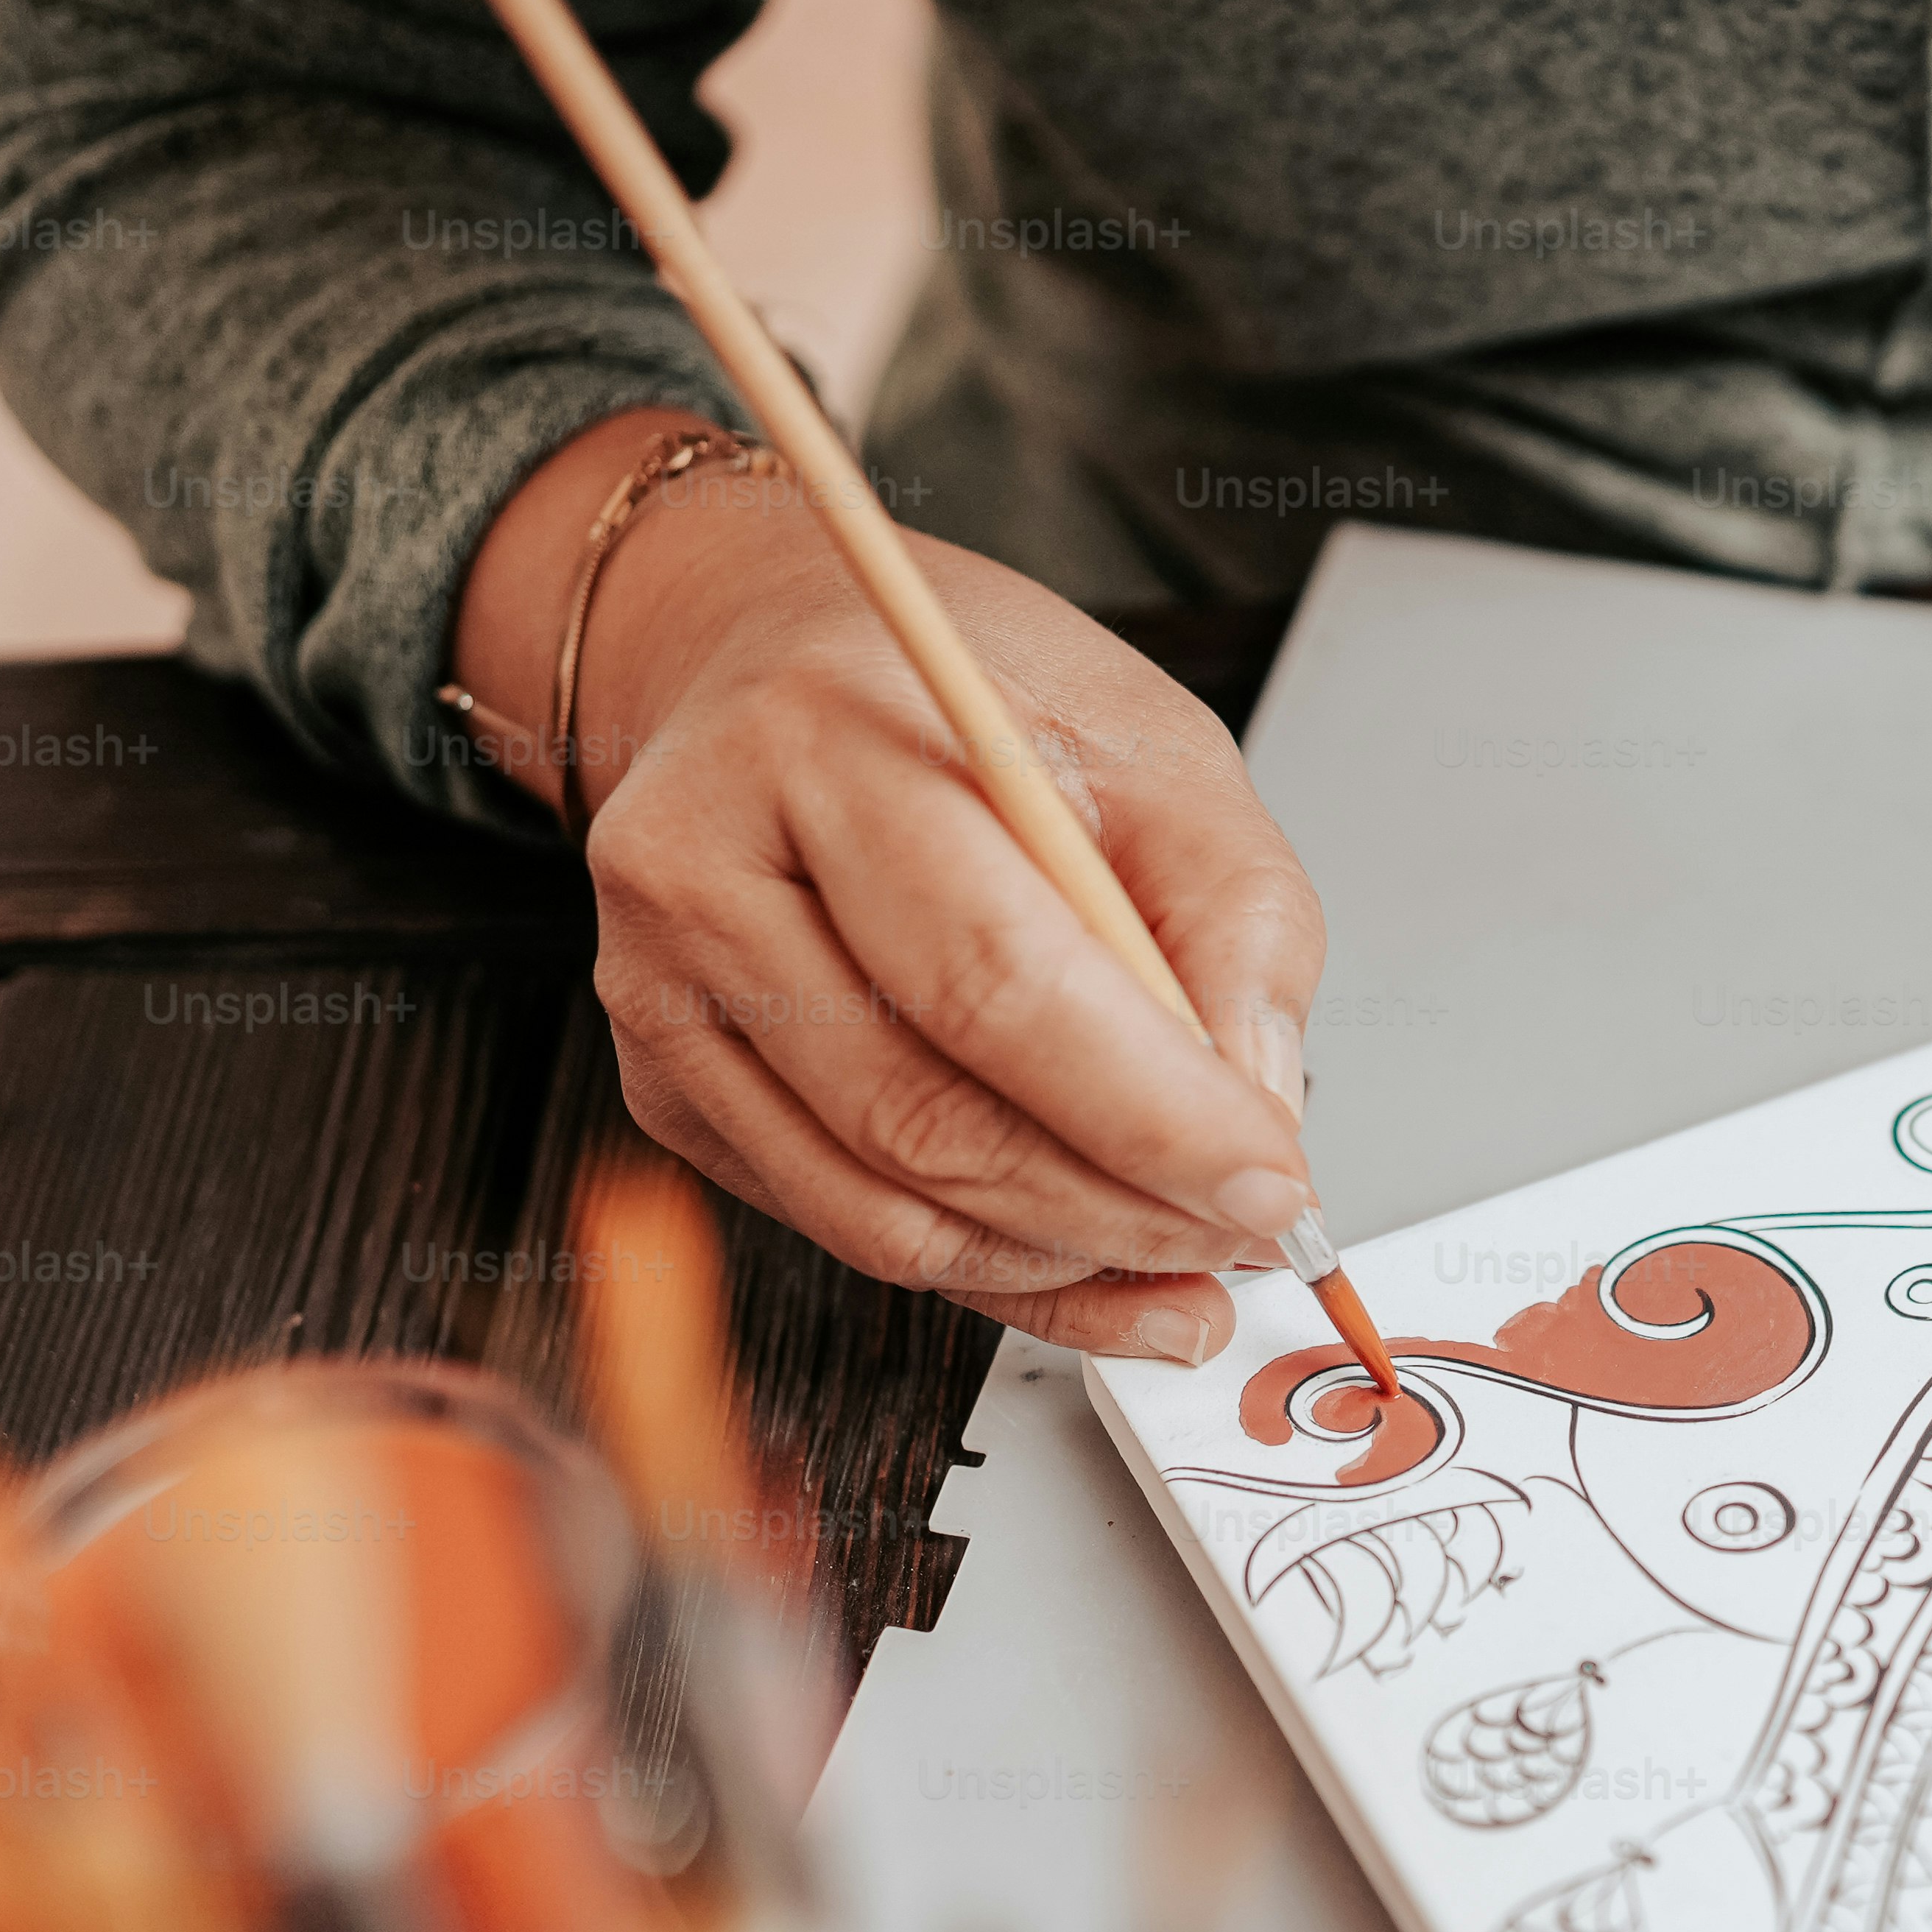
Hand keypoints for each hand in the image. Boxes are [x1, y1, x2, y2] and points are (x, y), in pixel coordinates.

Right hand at [453, 410, 1318, 1362]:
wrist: (775, 662)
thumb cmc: (964, 696)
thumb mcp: (1152, 747)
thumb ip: (1230, 922)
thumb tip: (1253, 1115)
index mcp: (825, 747)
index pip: (995, 980)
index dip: (1148, 1114)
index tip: (1270, 1187)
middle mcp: (706, 872)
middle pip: (927, 1117)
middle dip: (1117, 1210)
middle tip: (1241, 1237)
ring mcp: (662, 992)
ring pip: (882, 1207)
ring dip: (1060, 1263)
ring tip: (1181, 1258)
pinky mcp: (665, 1084)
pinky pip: (843, 1225)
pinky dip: (988, 1269)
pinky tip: (1085, 1259)